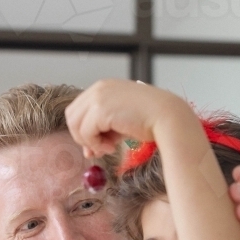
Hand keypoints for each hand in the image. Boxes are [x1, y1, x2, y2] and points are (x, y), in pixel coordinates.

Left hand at [65, 79, 179, 158]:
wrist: (167, 117)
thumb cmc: (151, 119)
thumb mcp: (122, 123)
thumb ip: (104, 132)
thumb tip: (88, 151)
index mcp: (104, 87)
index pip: (79, 110)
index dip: (84, 130)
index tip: (98, 145)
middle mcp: (98, 88)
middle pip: (72, 116)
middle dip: (83, 136)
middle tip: (100, 148)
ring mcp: (98, 97)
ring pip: (75, 124)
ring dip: (89, 141)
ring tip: (108, 147)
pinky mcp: (100, 109)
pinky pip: (85, 132)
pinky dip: (95, 144)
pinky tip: (112, 147)